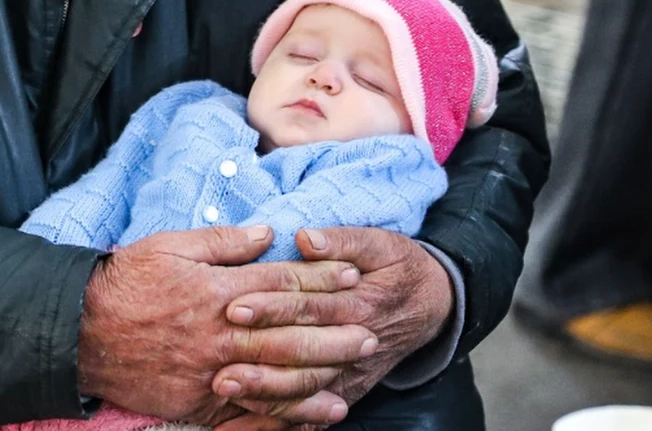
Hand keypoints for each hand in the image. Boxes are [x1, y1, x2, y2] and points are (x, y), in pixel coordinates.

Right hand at [77, 226, 371, 425]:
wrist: (79, 330)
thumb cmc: (126, 280)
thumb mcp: (170, 245)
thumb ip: (222, 241)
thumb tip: (267, 233)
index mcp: (216, 289)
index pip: (280, 282)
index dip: (319, 278)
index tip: (351, 275)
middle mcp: (220, 332)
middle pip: (288, 332)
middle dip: (333, 332)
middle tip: (370, 330)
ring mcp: (210, 372)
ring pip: (275, 376)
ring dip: (317, 376)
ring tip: (352, 375)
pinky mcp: (196, 403)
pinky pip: (247, 412)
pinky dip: (281, 416)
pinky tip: (309, 416)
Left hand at [210, 227, 453, 430]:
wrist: (430, 305)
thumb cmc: (396, 266)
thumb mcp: (378, 243)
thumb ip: (341, 240)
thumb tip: (305, 239)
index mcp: (359, 303)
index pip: (310, 306)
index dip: (273, 307)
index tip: (235, 307)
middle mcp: (354, 343)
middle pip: (303, 353)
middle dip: (259, 357)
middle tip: (220, 360)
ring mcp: (351, 371)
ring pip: (306, 389)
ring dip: (265, 393)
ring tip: (225, 390)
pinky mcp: (346, 390)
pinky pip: (313, 412)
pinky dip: (280, 422)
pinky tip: (245, 425)